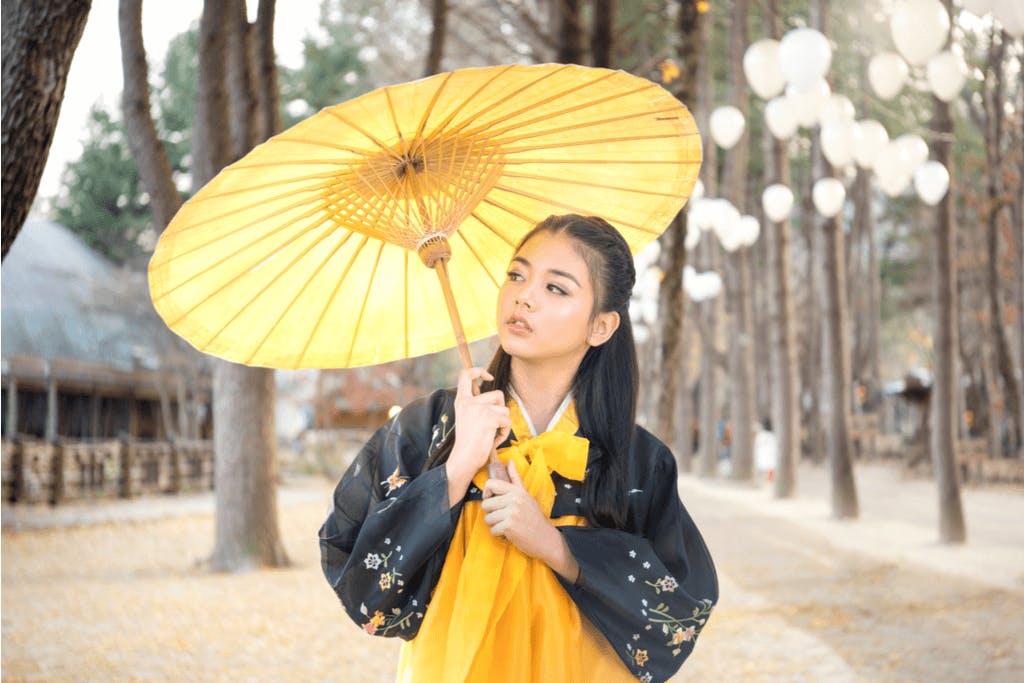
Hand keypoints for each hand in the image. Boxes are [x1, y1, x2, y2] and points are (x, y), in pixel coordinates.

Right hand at [446, 367, 510, 493]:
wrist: (464, 459)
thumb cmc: (468, 443)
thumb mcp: (467, 418)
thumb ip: (477, 406)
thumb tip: (497, 397)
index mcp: (461, 401)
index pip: (465, 375)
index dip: (479, 370)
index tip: (488, 376)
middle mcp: (468, 402)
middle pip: (497, 394)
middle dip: (501, 410)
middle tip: (493, 425)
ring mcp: (478, 409)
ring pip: (504, 409)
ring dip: (503, 423)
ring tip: (492, 434)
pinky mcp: (489, 418)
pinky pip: (507, 421)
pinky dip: (504, 432)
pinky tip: (493, 440)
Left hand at [481, 461, 564, 566]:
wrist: (545, 538)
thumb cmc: (533, 517)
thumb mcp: (526, 495)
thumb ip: (515, 479)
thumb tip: (509, 461)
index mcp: (517, 491)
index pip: (491, 484)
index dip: (486, 493)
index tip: (490, 500)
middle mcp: (514, 500)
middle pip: (485, 504)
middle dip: (491, 513)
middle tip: (504, 517)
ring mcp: (512, 513)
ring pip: (488, 518)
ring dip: (495, 525)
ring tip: (507, 525)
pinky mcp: (509, 526)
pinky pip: (492, 530)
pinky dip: (498, 534)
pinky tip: (509, 533)